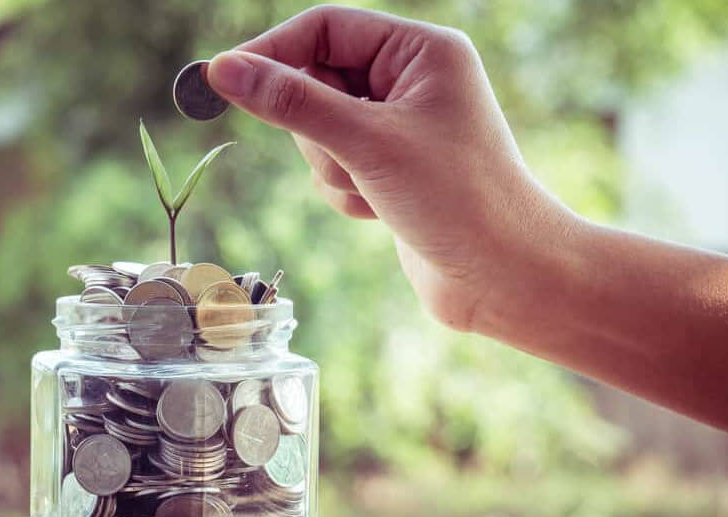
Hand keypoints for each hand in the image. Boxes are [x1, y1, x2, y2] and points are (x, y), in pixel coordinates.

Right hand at [207, 5, 577, 330]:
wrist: (504, 276)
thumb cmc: (456, 198)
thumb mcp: (367, 143)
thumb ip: (291, 103)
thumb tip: (223, 71)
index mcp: (421, 51)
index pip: (326, 28)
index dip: (274, 52)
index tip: (223, 79)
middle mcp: (412, 82)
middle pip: (317, 82)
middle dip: (319, 132)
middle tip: (348, 158)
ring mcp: (401, 127)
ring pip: (321, 132)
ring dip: (334, 169)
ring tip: (378, 192)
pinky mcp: (392, 169)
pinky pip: (336, 167)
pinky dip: (347, 193)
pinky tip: (383, 212)